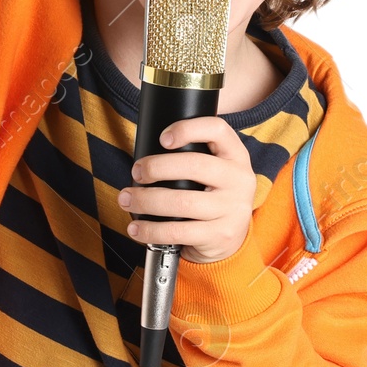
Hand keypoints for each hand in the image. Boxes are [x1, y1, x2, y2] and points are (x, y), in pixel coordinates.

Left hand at [117, 116, 256, 263]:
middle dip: (156, 167)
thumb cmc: (213, 195)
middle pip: (195, 165)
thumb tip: (146, 157)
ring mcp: (232, 210)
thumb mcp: (215, 170)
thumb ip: (193, 156)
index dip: (188, 129)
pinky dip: (151, 230)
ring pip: (182, 202)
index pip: (217, 130)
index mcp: (236, 156)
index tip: (162, 139)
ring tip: (127, 199)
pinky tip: (136, 229)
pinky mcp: (220, 236)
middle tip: (137, 172)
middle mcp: (239, 180)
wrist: (232, 237)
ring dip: (146, 201)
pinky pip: (178, 232)